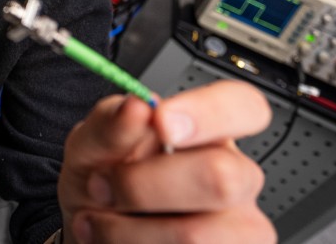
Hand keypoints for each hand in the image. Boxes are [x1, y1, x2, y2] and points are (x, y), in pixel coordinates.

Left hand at [58, 80, 275, 243]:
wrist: (90, 235)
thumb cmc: (101, 184)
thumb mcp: (91, 145)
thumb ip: (110, 123)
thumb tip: (137, 106)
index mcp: (209, 133)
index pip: (245, 106)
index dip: (210, 112)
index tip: (161, 122)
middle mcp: (236, 178)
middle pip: (221, 177)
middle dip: (142, 186)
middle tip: (101, 186)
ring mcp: (240, 230)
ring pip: (196, 235)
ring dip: (127, 231)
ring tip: (99, 223)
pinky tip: (117, 243)